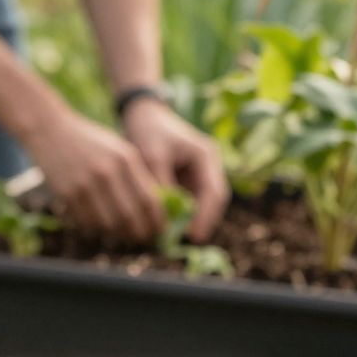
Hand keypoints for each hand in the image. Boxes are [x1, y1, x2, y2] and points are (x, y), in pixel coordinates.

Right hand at [24, 103, 164, 240]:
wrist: (50, 130)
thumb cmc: (89, 141)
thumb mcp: (118, 149)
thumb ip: (136, 174)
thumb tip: (153, 209)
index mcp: (126, 159)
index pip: (149, 200)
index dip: (156, 221)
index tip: (159, 230)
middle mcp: (107, 172)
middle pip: (130, 217)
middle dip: (139, 233)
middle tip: (141, 239)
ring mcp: (86, 184)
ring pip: (108, 224)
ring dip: (117, 234)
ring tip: (121, 235)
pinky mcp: (67, 194)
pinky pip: (87, 222)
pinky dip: (96, 229)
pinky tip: (99, 226)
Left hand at [120, 98, 229, 238]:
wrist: (142, 114)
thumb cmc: (148, 130)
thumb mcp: (152, 155)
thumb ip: (159, 184)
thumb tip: (161, 216)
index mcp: (206, 155)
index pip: (214, 192)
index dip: (205, 216)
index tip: (193, 235)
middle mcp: (208, 166)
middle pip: (212, 201)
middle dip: (201, 223)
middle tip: (185, 242)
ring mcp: (199, 173)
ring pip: (201, 204)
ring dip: (190, 221)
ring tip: (174, 238)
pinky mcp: (188, 179)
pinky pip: (188, 201)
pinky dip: (180, 214)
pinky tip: (167, 227)